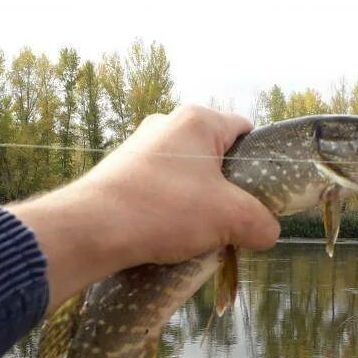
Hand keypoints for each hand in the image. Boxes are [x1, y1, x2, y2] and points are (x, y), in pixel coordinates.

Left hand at [7, 105, 279, 309]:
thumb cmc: (166, 210)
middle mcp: (167, 125)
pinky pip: (161, 188)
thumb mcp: (231, 219)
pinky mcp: (120, 172)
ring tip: (200, 234)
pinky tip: (170, 236)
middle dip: (228, 188)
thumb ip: (262, 223)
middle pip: (216, 155)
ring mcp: (140, 148)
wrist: (91, 230)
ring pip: (187, 175)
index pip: (245, 129)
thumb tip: (267, 233)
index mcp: (198, 120)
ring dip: (199, 202)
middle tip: (233, 219)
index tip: (261, 193)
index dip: (259, 160)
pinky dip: (171, 209)